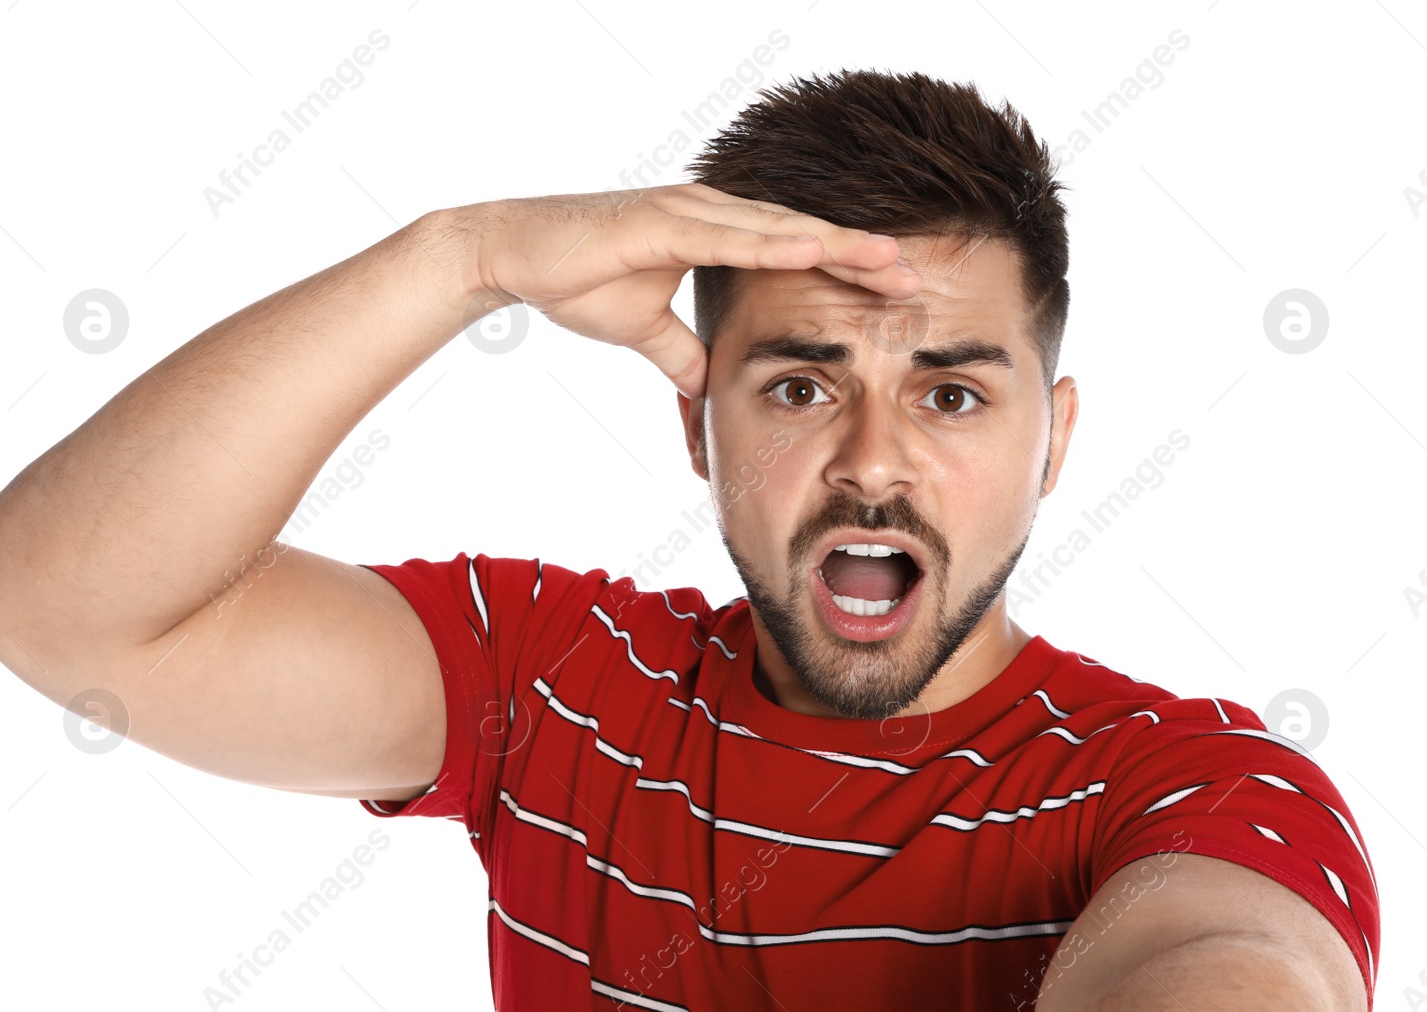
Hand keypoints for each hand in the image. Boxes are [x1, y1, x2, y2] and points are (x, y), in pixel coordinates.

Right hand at [464, 183, 921, 397]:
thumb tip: (705, 385)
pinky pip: (728, 235)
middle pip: (800, 234)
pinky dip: (775, 242)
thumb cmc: (573, 280)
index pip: (793, 251)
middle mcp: (708, 214)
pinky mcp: (660, 220)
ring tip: (888, 261)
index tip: (892, 292)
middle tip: (916, 278)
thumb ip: (679, 353)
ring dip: (835, 244)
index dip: (844, 268)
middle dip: (859, 255)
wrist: (511, 255)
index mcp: (710, 234)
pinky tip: (817, 249)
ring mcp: (687, 211)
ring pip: (777, 228)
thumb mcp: (642, 328)